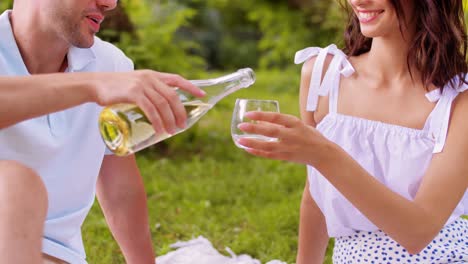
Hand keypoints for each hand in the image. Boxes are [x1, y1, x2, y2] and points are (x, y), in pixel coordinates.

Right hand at [90, 70, 204, 134]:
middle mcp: (150, 78)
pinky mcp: (133, 94)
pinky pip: (150, 110)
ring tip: (172, 132)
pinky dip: (157, 121)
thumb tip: (161, 108)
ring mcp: (142, 85)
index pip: (177, 79)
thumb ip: (148, 92)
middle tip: (183, 126)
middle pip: (172, 96)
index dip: (191, 87)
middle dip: (180, 112)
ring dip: (170, 120)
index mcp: (153, 75)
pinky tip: (160, 130)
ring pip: (163, 105)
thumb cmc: (115, 89)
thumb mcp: (136, 85)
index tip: (202, 95)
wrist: (95, 85)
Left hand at [237, 111, 331, 165]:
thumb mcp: (297, 125)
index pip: (277, 117)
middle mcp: (292, 135)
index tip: (249, 114)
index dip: (262, 115)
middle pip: (271, 132)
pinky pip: (270, 155)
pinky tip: (247, 149)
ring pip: (268, 146)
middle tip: (241, 125)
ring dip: (253, 143)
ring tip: (240, 140)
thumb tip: (260, 121)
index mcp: (296, 124)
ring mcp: (289, 148)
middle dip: (255, 129)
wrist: (323, 153)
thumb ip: (280, 124)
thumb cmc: (309, 135)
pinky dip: (258, 153)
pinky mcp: (287, 157)